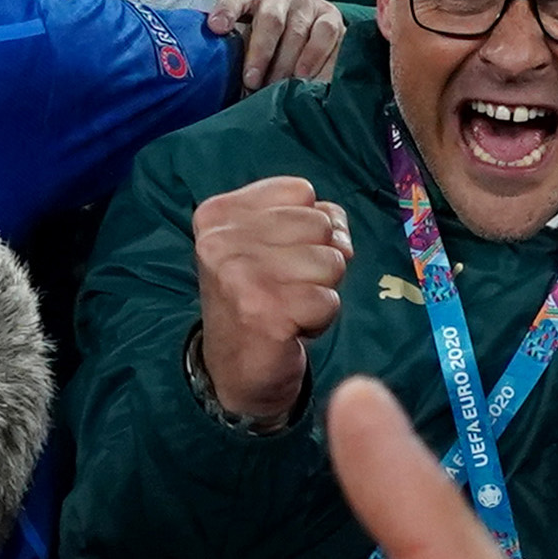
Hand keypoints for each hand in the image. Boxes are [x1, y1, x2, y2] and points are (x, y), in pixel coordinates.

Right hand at [190, 175, 350, 426]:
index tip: (278, 255)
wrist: (235, 367)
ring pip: (331, 261)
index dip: (306, 226)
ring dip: (322, 289)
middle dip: (318, 258)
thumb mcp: (269, 241)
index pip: (301, 191)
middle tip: (286, 284)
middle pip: (320, 224)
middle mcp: (219, 240)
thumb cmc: (258, 295)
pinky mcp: (263, 310)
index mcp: (217, 214)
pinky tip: (292, 326)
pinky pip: (330, 299)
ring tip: (289, 304)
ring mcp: (238, 275)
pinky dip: (321, 317)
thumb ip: (307, 218)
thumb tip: (340, 235)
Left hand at [205, 0, 345, 89]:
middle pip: (270, 20)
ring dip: (286, 63)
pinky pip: (325, 34)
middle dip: (260, 53)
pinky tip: (304, 76)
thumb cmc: (260, 41)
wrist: (302, 34)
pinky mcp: (331, 15)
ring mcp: (308, 1)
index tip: (217, 28)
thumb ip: (230, 49)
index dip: (226, 11)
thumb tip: (214, 76)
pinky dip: (314, 57)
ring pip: (297, 31)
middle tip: (252, 81)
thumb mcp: (241, 40)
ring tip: (277, 87)